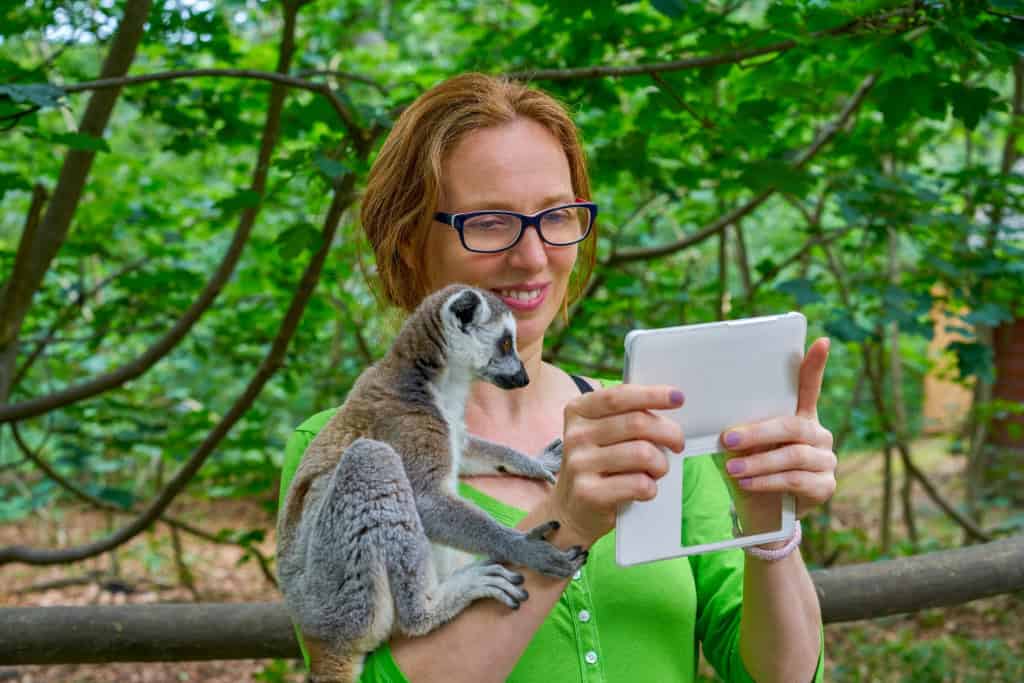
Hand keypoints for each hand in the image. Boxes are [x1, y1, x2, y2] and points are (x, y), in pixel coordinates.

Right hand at [539, 384, 684, 547]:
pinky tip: (643, 489)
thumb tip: (670, 402)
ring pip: (643, 454)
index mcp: (578, 412)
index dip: (651, 395)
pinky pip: (639, 484)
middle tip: (677, 444)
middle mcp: (576, 435)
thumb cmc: (599, 466)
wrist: (572, 510)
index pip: (618, 396)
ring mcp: (580, 464)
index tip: (677, 397)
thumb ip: (627, 415)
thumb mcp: (603, 433)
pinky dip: (651, 487)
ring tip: (657, 470)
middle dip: (669, 433)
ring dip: (661, 464)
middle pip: (637, 423)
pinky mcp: (589, 493)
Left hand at [720, 338, 836, 521]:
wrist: (765, 512)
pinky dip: (767, 482)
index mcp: (802, 416)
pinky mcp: (825, 486)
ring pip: (792, 456)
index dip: (816, 365)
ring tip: (732, 468)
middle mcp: (819, 434)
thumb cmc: (753, 468)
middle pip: (791, 426)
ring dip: (758, 462)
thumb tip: (716, 421)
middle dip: (756, 433)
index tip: (822, 341)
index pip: (810, 387)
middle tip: (727, 439)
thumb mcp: (748, 446)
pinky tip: (747, 483)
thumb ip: (744, 429)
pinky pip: (795, 480)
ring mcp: (826, 460)